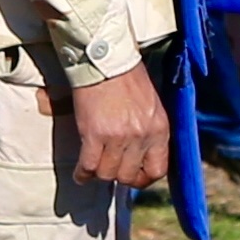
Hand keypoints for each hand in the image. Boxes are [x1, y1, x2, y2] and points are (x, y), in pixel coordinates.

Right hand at [69, 62, 170, 189]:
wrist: (106, 61)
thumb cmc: (128, 77)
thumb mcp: (151, 105)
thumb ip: (149, 130)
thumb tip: (141, 154)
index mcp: (159, 129)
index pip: (157, 170)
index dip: (144, 178)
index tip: (135, 177)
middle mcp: (141, 136)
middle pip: (129, 175)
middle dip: (119, 177)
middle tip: (111, 171)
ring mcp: (117, 137)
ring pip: (108, 173)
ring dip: (100, 173)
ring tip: (94, 168)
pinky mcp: (94, 134)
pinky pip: (88, 165)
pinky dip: (82, 174)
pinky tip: (80, 174)